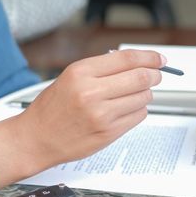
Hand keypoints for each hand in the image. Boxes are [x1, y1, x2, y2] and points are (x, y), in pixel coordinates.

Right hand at [0, 49, 163, 190]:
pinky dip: (139, 110)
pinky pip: (139, 116)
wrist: (36, 139)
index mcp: (81, 72)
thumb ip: (103, 68)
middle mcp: (92, 92)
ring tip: (133, 95)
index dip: (149, 57)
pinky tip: (125, 109)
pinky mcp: (109, 133)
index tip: (159, 59)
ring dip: (145, 94)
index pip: (127, 58)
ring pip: (144, 97)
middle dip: (155, 75)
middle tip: (157, 75)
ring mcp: (102, 114)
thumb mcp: (71, 77)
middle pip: (141, 77)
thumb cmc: (53, 108)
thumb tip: (138, 62)